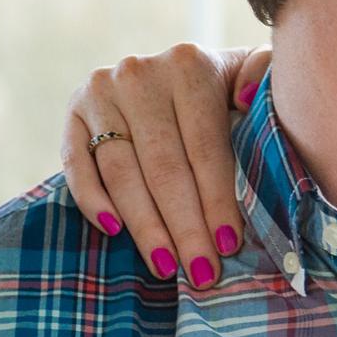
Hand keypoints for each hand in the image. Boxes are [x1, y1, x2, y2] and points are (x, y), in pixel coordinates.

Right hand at [61, 42, 273, 285]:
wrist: (174, 72)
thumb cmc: (226, 87)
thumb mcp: (253, 71)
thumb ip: (263, 75)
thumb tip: (249, 97)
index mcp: (188, 65)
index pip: (204, 146)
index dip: (218, 199)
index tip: (229, 244)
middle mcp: (139, 75)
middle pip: (164, 166)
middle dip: (185, 225)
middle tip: (201, 271)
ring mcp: (101, 92)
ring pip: (122, 172)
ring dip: (145, 225)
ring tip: (166, 265)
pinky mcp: (72, 112)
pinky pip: (76, 163)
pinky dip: (92, 199)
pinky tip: (113, 230)